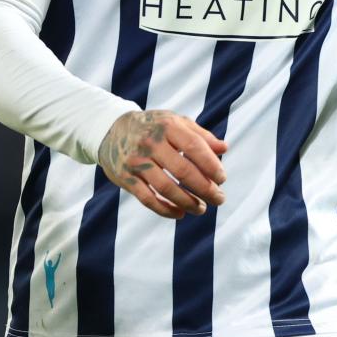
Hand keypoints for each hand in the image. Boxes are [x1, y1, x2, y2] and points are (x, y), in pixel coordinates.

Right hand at [98, 109, 227, 218]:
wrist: (111, 130)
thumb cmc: (153, 127)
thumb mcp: (176, 122)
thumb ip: (201, 135)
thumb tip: (224, 148)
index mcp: (168, 126)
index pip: (195, 147)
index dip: (211, 165)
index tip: (222, 179)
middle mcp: (151, 143)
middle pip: (183, 171)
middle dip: (205, 188)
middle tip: (219, 199)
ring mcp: (136, 161)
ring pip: (166, 188)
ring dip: (187, 202)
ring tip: (202, 208)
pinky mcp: (125, 177)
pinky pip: (147, 199)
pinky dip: (165, 210)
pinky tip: (180, 213)